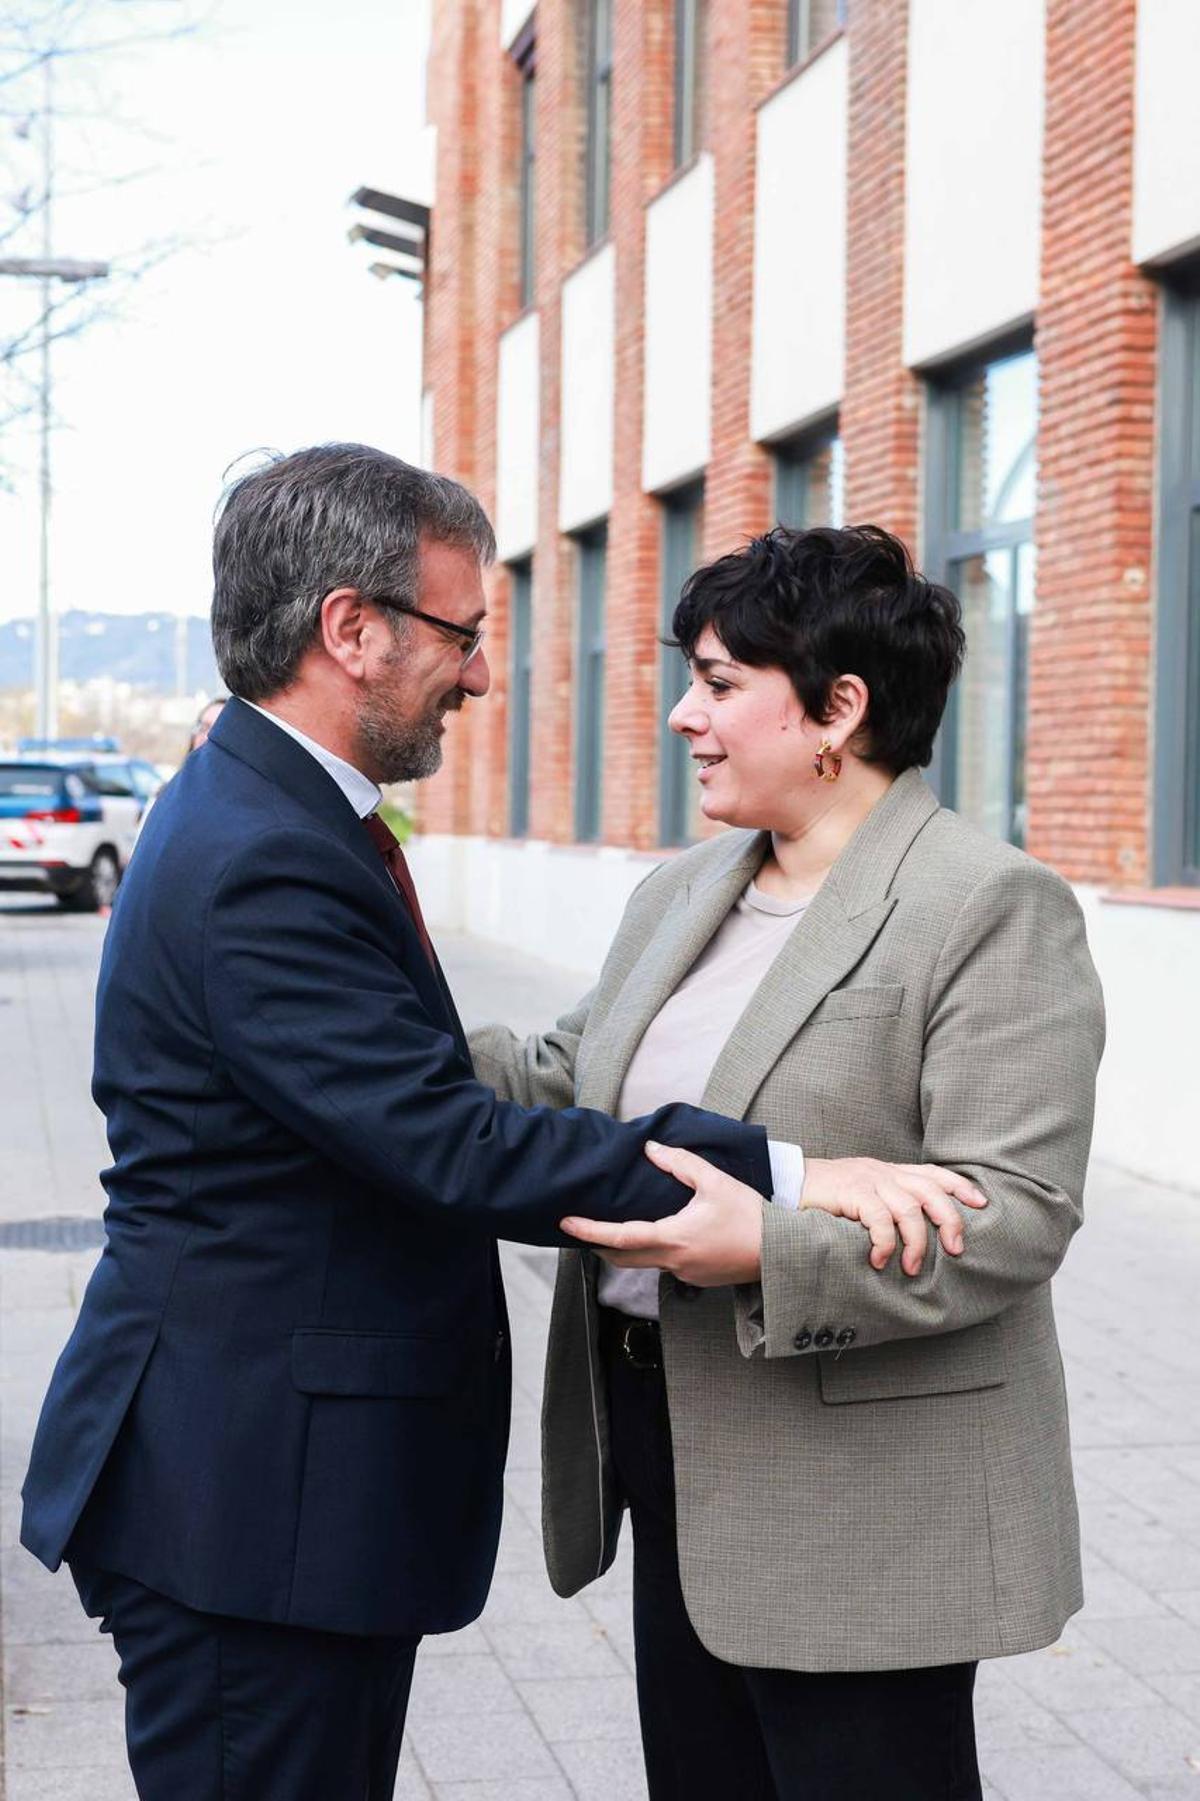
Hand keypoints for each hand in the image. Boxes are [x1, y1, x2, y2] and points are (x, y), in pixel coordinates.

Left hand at [560, 1141, 763, 1286]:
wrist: (782, 1250)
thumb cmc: (751, 1215)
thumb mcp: (715, 1181)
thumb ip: (680, 1163)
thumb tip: (650, 1148)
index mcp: (673, 1238)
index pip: (620, 1237)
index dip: (589, 1230)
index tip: (566, 1224)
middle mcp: (674, 1262)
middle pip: (623, 1258)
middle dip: (597, 1244)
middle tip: (579, 1230)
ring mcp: (686, 1275)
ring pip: (644, 1263)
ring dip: (625, 1249)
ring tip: (612, 1229)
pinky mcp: (698, 1279)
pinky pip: (667, 1266)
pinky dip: (653, 1252)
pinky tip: (659, 1236)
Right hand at [801, 1157, 987, 1275]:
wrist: (787, 1182)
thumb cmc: (826, 1194)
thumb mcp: (862, 1191)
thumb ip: (886, 1201)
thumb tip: (913, 1231)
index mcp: (890, 1171)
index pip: (934, 1173)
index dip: (960, 1187)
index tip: (982, 1204)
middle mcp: (885, 1173)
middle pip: (932, 1192)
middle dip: (950, 1221)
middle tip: (956, 1249)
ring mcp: (869, 1181)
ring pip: (910, 1209)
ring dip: (917, 1243)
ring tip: (913, 1268)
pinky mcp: (853, 1193)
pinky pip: (881, 1220)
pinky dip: (886, 1244)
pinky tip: (879, 1261)